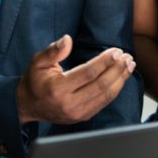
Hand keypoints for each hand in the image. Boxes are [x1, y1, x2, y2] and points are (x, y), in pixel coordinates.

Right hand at [16, 35, 135, 123]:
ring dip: (120, 80)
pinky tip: (120, 78)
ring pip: (106, 96)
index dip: (105, 61)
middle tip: (127, 57)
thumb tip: (67, 39)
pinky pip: (103, 103)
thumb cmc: (34, 81)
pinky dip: (115, 90)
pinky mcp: (82, 117)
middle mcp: (69, 103)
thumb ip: (53, 50)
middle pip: (101, 85)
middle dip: (117, 70)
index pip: (88, 73)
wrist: (28, 106)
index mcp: (57, 88)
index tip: (116, 51)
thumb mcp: (37, 61)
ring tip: (129, 66)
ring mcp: (77, 113)